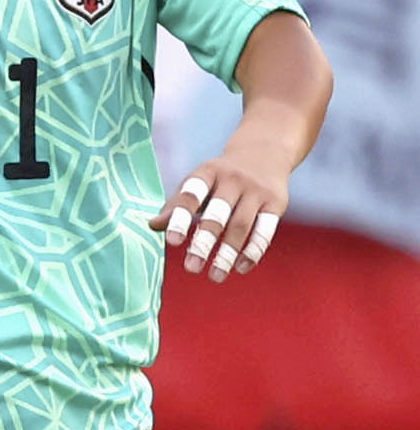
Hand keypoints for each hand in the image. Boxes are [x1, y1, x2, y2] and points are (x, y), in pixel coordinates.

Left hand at [155, 138, 289, 281]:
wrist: (264, 153)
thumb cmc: (220, 176)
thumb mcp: (197, 183)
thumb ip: (177, 204)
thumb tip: (153, 225)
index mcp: (208, 172)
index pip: (192, 196)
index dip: (181, 218)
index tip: (172, 241)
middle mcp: (233, 179)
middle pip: (218, 214)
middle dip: (204, 243)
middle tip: (191, 268)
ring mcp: (257, 190)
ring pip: (241, 226)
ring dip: (228, 253)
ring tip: (214, 276)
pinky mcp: (276, 202)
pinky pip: (265, 230)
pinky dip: (253, 251)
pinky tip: (240, 268)